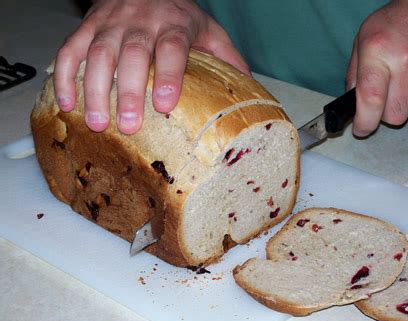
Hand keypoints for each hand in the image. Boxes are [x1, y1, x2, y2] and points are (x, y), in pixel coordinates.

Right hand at [54, 0, 249, 133]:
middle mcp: (140, 22)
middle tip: (128, 126)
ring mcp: (110, 24)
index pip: (171, 48)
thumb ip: (226, 56)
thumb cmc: (177, 14)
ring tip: (96, 123)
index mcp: (174, 24)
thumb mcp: (207, 29)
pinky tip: (67, 103)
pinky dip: (65, 76)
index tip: (165, 104)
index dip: (168, 75)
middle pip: (132, 55)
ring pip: (98, 54)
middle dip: (129, 92)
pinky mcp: (88, 27)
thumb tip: (248, 87)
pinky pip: (70, 49)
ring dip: (95, 90)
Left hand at [346, 0, 407, 136]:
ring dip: (404, 104)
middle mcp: (406, 62)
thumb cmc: (394, 23)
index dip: (364, 122)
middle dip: (384, 114)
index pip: (371, 99)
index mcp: (379, 52)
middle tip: (382, 100)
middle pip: (394, 115)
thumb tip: (351, 105)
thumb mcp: (362, 41)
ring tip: (402, 81)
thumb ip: (354, 74)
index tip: (361, 129)